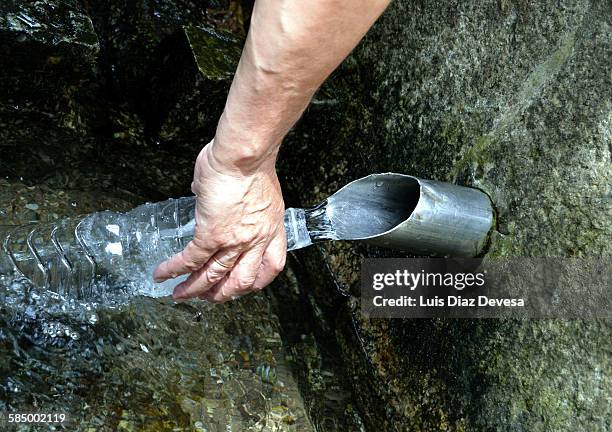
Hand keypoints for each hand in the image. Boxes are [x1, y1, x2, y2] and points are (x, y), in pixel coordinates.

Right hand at [153, 140, 286, 301]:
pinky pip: (191, 260)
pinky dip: (174, 269)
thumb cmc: (250, 162)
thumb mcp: (255, 189)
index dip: (257, 282)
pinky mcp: (211, 234)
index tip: (244, 287)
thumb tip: (209, 193)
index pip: (271, 266)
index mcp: (271, 228)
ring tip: (178, 295)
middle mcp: (256, 239)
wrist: (244, 155)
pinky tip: (162, 274)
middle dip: (222, 294)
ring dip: (194, 289)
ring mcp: (234, 240)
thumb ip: (237, 200)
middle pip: (241, 280)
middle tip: (207, 298)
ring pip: (213, 276)